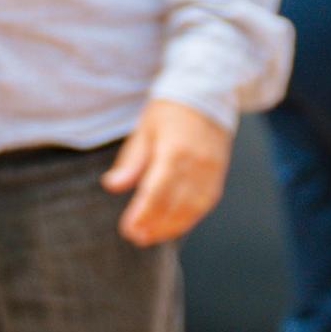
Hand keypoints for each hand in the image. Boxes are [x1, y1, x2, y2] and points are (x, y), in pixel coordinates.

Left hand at [102, 97, 230, 246]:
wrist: (206, 93)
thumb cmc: (170, 111)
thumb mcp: (144, 129)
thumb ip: (131, 161)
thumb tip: (112, 185)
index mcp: (174, 151)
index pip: (157, 193)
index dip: (142, 215)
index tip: (127, 228)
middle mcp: (196, 164)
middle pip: (175, 205)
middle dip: (154, 226)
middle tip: (135, 237)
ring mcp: (211, 172)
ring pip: (192, 210)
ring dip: (171, 227)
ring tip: (150, 237)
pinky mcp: (218, 176)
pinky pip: (204, 205)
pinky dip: (187, 219)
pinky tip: (172, 226)